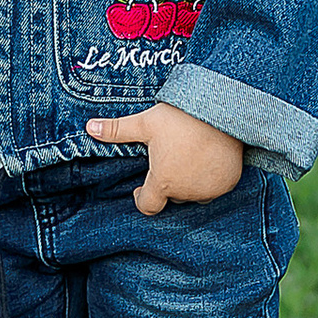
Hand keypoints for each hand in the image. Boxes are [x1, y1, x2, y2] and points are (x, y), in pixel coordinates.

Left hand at [84, 102, 244, 212]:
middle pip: (172, 196)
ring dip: (189, 182)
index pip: (148, 206)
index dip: (142, 198)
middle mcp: (186, 192)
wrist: (223, 111)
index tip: (141, 187)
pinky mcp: (228, 184)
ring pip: (194, 193)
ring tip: (188, 156)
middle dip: (168, 182)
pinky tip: (208, 158)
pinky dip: (210, 178)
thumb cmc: (181, 118)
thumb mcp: (146, 123)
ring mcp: (209, 190)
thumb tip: (89, 128)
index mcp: (163, 182)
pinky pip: (215, 187)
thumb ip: (117, 130)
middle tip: (169, 157)